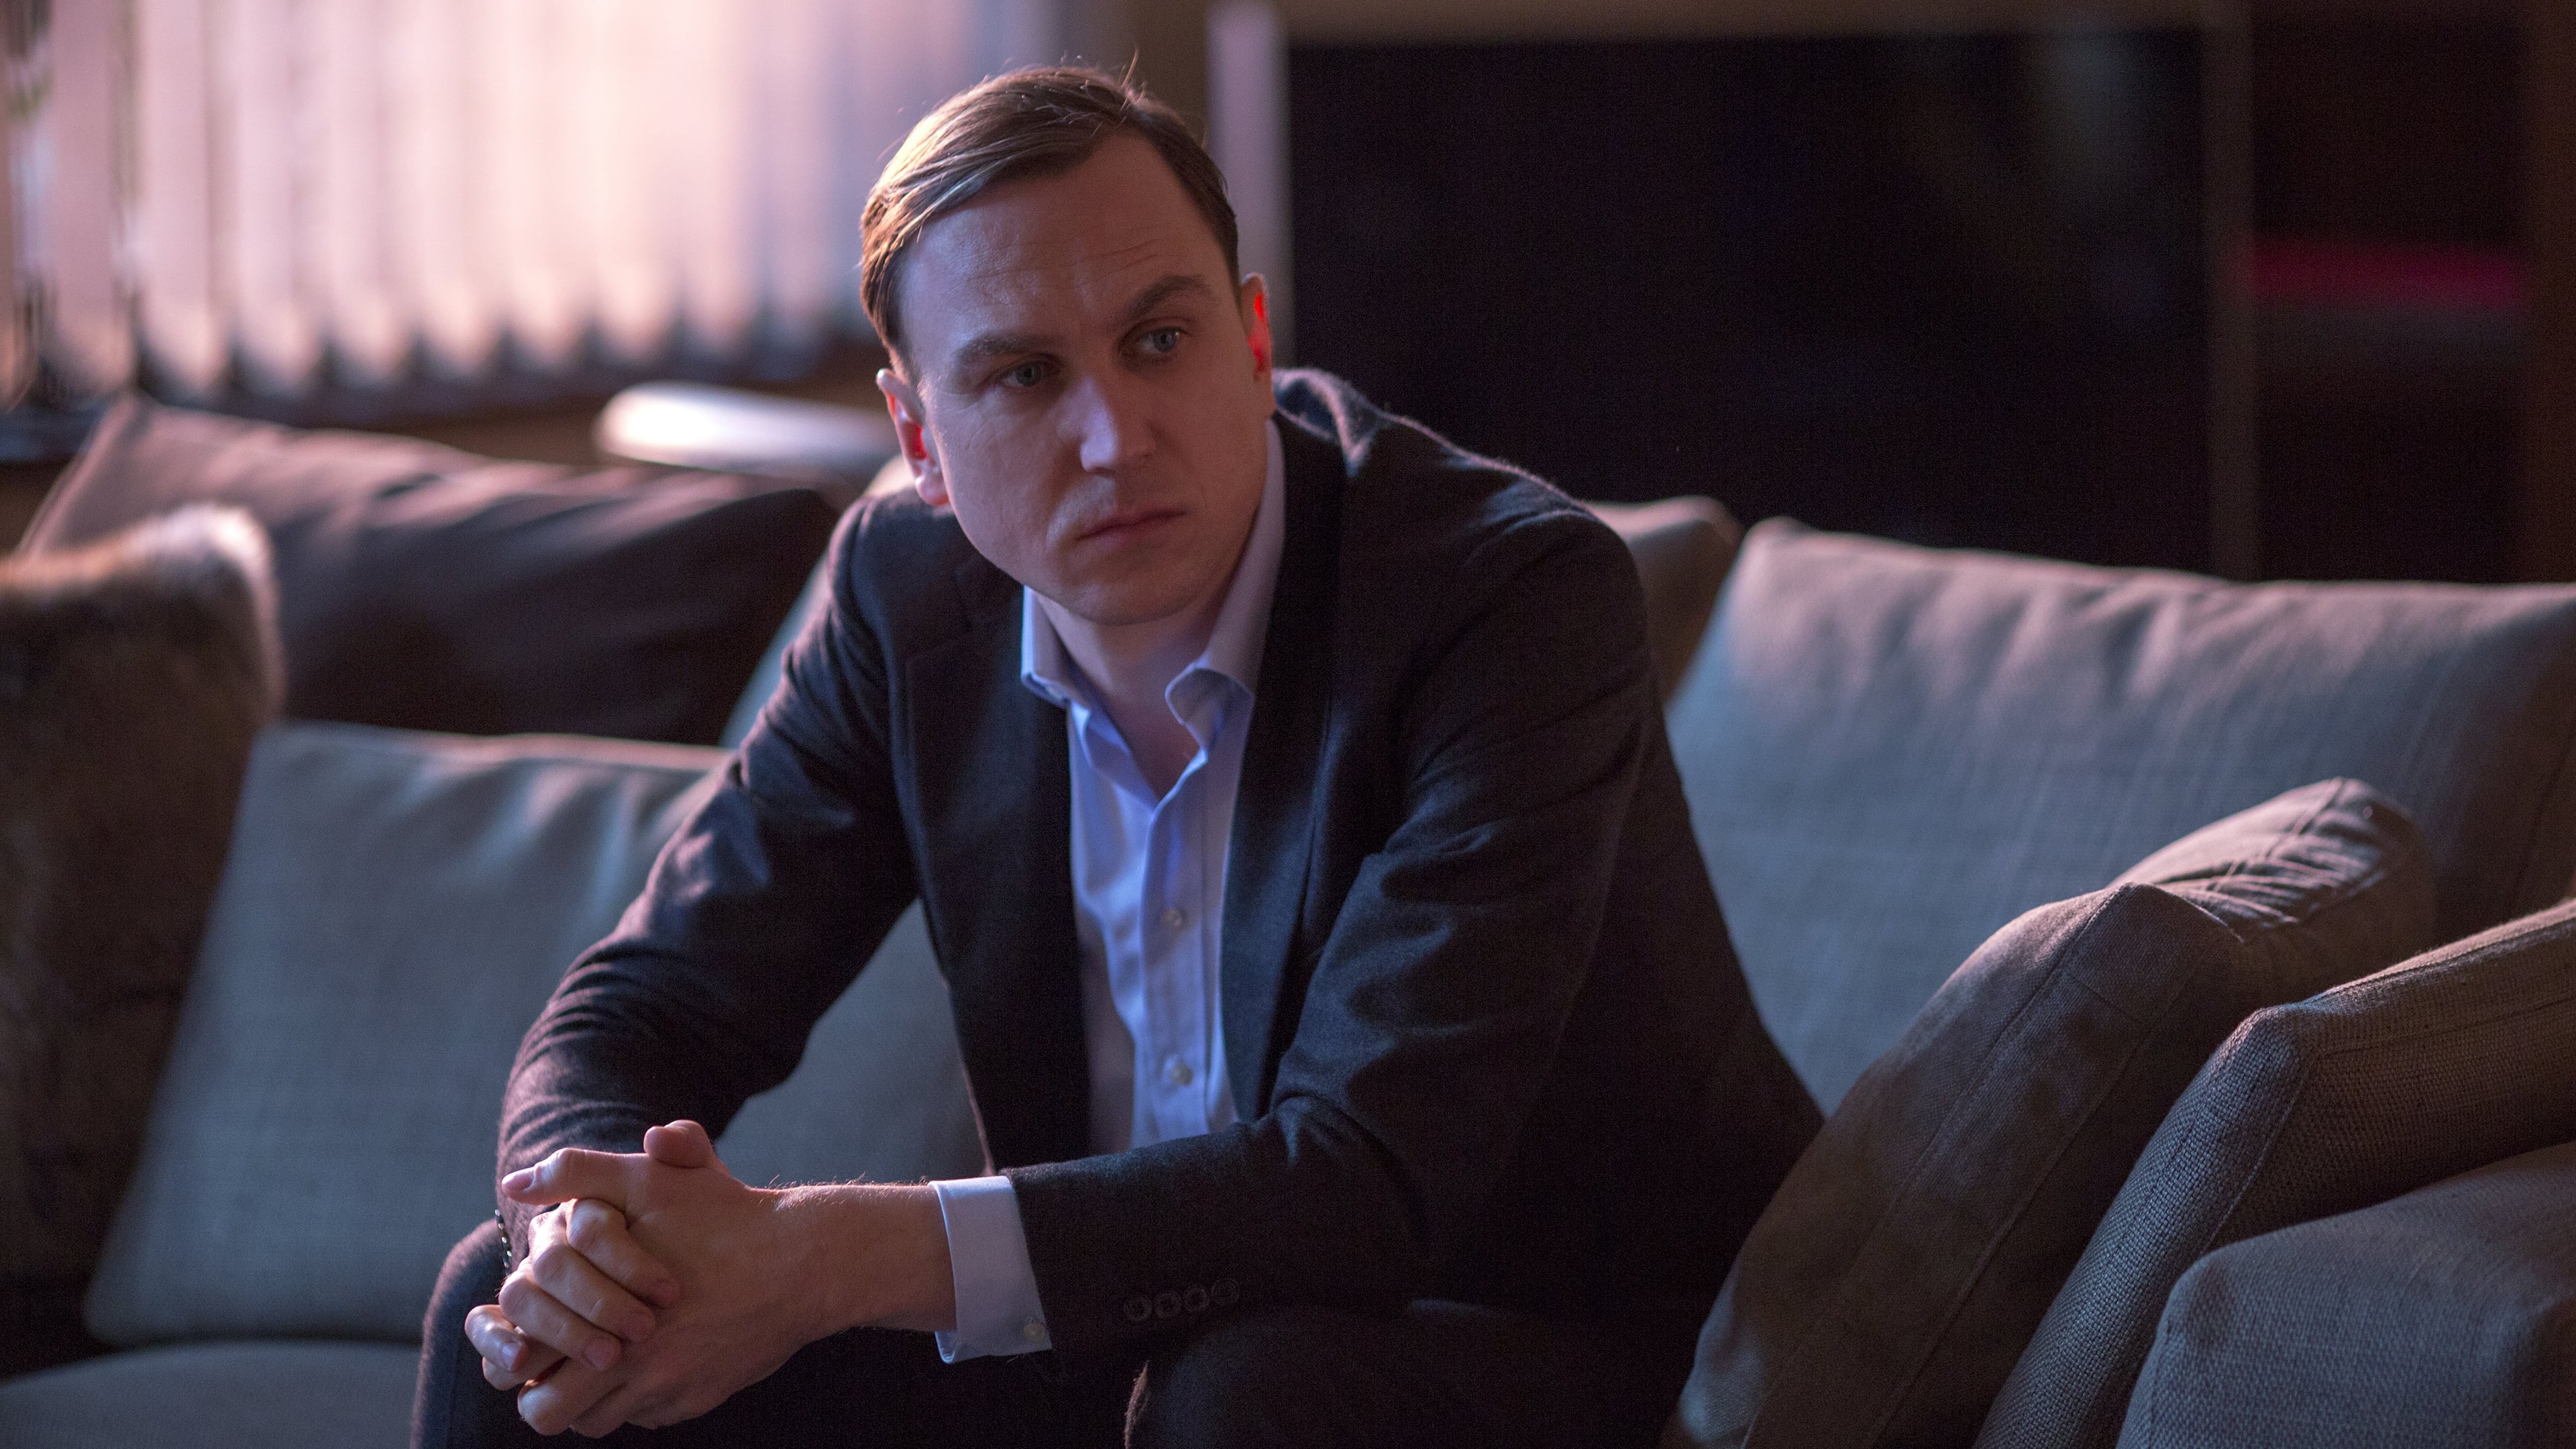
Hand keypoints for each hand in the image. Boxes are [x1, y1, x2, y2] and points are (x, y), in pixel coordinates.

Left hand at [494, 1120, 954, 1435]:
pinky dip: (638, 1396)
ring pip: (596, 1421)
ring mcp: (666, 1390)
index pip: (523, 1363)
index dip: (511, 1354)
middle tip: (552, 1358)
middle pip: (547, 1411)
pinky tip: (652, 1355)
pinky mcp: (697, 1400)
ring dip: (589, 1396)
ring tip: (599, 1356)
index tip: (521, 1338)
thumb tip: (517, 1180)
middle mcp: (630, 1365)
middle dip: (542, 1390)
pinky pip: (645, 1416)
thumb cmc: (726, 1218)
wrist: (804, 1263)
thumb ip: (581, 1173)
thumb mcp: (653, 1182)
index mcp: (604, 1314)